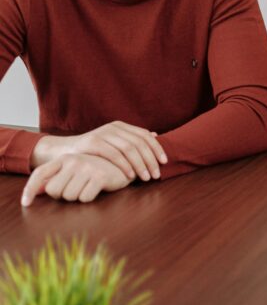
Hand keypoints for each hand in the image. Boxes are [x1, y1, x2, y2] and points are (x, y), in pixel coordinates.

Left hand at [21, 154, 131, 206]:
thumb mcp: (74, 170)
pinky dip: (90, 197)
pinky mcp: (99, 176)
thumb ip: (56, 179)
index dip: (30, 189)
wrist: (125, 162)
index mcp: (64, 158)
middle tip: (78, 188)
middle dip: (63, 195)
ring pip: (69, 196)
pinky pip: (85, 198)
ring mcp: (86, 167)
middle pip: (54, 191)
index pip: (40, 174)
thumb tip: (39, 192)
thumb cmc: (96, 169)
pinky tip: (98, 189)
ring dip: (78, 197)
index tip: (25, 203)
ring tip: (89, 187)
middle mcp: (73, 161)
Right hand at [31, 122, 166, 181]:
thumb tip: (155, 135)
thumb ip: (132, 139)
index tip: (164, 163)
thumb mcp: (113, 143)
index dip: (156, 148)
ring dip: (140, 164)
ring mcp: (103, 133)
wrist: (64, 151)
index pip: (145, 135)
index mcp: (121, 126)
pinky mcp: (93, 142)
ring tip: (146, 178)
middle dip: (151, 159)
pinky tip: (130, 176)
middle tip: (156, 175)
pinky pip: (114, 154)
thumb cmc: (92, 151)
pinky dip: (125, 166)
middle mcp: (114, 127)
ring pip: (129, 148)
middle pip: (139, 142)